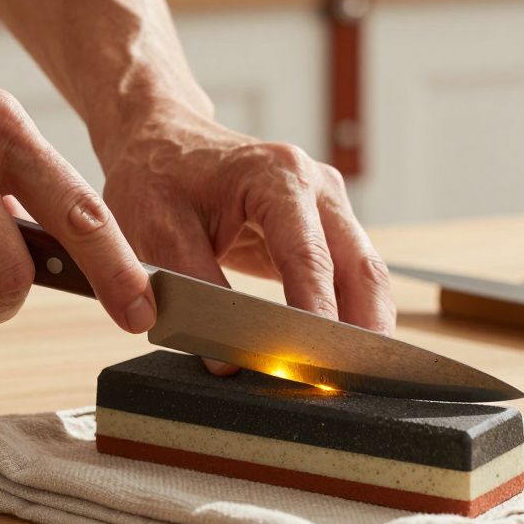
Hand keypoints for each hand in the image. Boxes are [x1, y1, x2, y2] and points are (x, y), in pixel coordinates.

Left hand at [99, 105, 395, 369]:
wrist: (165, 140)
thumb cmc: (159, 178)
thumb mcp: (158, 231)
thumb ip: (194, 291)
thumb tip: (226, 358)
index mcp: (277, 176)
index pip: (309, 254)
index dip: (317, 311)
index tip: (319, 360)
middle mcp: (316, 186)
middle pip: (358, 265)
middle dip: (362, 327)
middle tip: (353, 383)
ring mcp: (328, 205)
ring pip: (364, 273)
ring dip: (365, 326)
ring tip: (353, 378)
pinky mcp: (325, 227)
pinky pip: (350, 275)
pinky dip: (351, 313)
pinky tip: (339, 354)